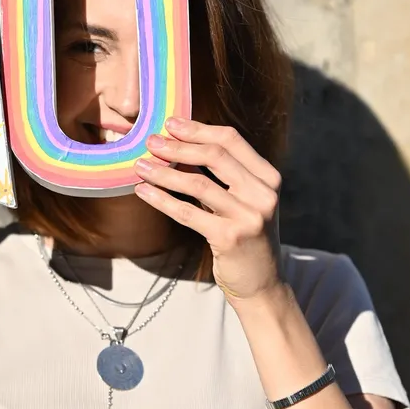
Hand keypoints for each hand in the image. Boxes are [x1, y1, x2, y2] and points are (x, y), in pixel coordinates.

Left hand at [132, 117, 282, 305]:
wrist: (261, 284)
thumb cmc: (246, 236)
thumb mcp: (244, 200)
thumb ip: (222, 175)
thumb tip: (178, 145)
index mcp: (268, 177)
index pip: (232, 140)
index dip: (198, 129)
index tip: (171, 124)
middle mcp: (263, 194)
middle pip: (215, 156)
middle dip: (178, 146)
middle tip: (150, 141)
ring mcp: (249, 216)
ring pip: (197, 183)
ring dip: (164, 172)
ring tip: (140, 165)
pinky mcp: (229, 238)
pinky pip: (187, 213)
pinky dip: (161, 200)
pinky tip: (143, 191)